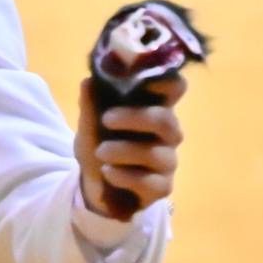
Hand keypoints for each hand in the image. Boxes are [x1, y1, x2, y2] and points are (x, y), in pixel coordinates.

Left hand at [74, 75, 185, 218]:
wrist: (93, 183)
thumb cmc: (100, 144)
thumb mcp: (89, 124)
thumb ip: (91, 104)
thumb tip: (88, 81)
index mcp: (152, 108)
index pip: (173, 88)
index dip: (165, 80)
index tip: (141, 75)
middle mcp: (166, 133)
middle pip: (166, 120)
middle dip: (135, 118)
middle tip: (106, 120)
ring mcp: (167, 161)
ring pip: (155, 153)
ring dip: (124, 151)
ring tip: (100, 152)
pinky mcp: (162, 187)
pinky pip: (150, 182)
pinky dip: (126, 176)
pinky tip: (108, 172)